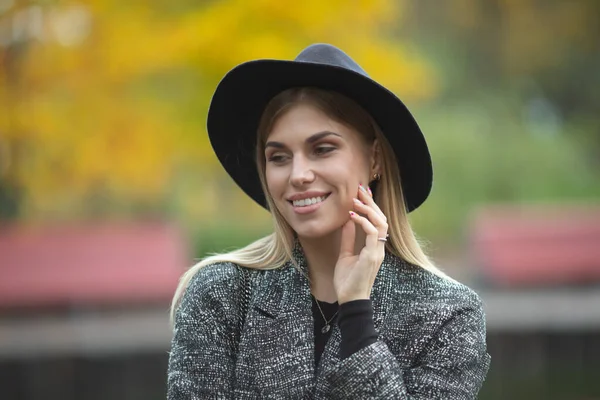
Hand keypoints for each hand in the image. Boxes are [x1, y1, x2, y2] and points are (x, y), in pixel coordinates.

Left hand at [334, 184, 388, 303]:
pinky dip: (363, 222)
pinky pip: (372, 233)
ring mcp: (377, 252)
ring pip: (381, 223)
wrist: (348, 300)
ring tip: (355, 200)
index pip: (377, 222)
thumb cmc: (347, 281)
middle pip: (381, 218)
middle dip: (371, 202)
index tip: (361, 194)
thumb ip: (348, 238)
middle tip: (360, 189)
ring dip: (368, 209)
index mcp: (374, 247)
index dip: (371, 207)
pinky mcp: (372, 256)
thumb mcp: (345, 255)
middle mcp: (379, 248)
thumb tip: (347, 221)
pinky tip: (351, 216)